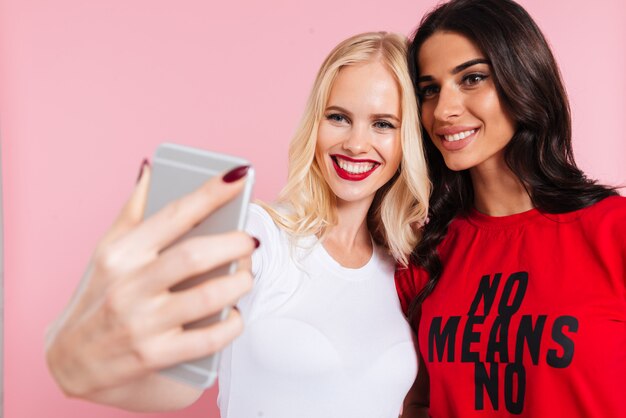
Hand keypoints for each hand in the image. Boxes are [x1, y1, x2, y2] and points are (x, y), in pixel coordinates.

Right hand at [45, 162, 255, 400]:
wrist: (70, 361)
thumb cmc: (96, 296)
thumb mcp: (105, 251)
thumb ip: (133, 211)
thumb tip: (152, 169)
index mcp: (120, 253)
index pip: (174, 214)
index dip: (211, 192)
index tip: (239, 175)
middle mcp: (129, 285)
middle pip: (195, 255)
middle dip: (234, 243)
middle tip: (250, 240)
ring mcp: (141, 323)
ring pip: (207, 297)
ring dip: (239, 283)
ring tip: (246, 276)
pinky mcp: (154, 356)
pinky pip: (208, 340)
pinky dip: (231, 325)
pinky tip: (235, 315)